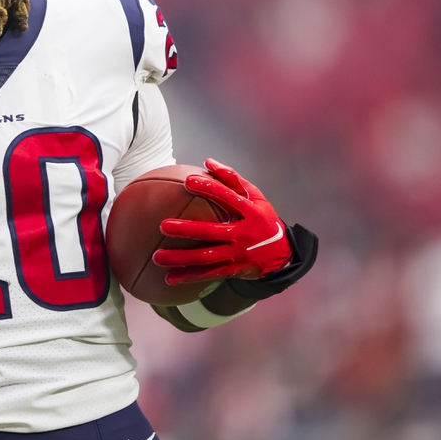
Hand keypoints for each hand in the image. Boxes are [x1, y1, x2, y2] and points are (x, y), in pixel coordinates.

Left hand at [152, 158, 291, 284]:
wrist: (282, 253)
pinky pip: (208, 275)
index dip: (209, 188)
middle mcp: (244, 234)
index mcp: (251, 213)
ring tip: (157, 257)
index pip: (228, 198)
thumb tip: (207, 161)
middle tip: (163, 226)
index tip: (187, 181)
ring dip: (181, 258)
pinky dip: (189, 277)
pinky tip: (169, 278)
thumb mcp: (255, 196)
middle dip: (187, 230)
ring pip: (206, 258)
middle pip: (212, 232)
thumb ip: (232, 178)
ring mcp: (238, 254)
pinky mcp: (234, 270)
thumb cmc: (262, 218)